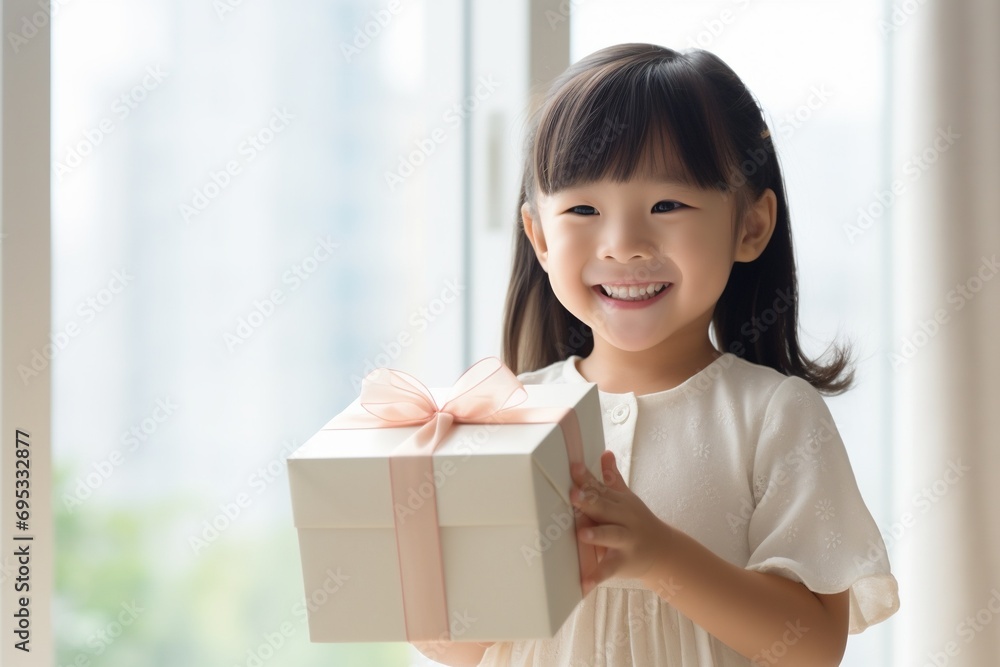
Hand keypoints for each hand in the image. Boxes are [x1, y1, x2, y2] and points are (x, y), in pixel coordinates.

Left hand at [570, 450, 670, 594]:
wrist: (664, 551)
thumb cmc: (637, 522)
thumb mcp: (627, 498)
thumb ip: (612, 478)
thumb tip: (605, 452)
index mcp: (621, 501)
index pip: (601, 487)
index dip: (587, 478)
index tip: (573, 467)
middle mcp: (624, 518)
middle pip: (606, 508)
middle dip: (590, 502)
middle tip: (573, 496)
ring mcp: (626, 540)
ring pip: (611, 536)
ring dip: (597, 535)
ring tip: (581, 535)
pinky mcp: (624, 562)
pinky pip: (609, 569)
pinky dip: (595, 577)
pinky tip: (583, 585)